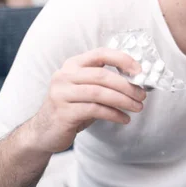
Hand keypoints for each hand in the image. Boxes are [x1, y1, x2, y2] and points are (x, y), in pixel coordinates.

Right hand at [30, 48, 146, 152]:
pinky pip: (95, 110)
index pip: (100, 54)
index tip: (139, 70)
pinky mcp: (63, 112)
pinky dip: (113, 114)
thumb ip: (104, 82)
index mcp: (73, 65)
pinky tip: (124, 118)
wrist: (43, 132)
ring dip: (123, 100)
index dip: (122, 59)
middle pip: (102, 76)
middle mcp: (64, 76)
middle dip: (127, 85)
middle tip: (142, 95)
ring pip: (99, 93)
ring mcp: (61, 94)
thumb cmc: (72, 107)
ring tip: (137, 107)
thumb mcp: (86, 89)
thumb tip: (136, 82)